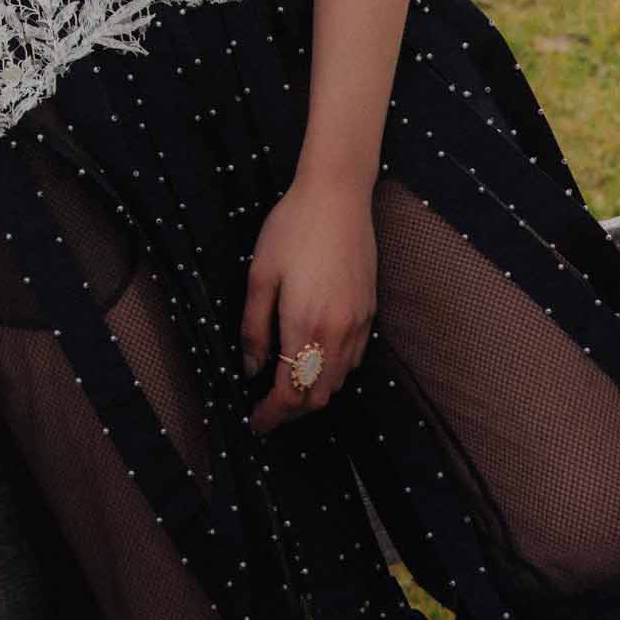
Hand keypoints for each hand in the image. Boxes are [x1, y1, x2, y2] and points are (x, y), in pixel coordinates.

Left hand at [241, 172, 376, 433]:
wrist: (337, 196)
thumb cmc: (292, 229)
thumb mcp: (260, 276)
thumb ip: (254, 328)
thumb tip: (250, 369)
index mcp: (306, 326)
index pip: (290, 392)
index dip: (271, 414)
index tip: (255, 423)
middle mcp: (338, 332)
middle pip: (318, 396)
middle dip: (291, 411)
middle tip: (266, 410)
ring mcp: (358, 323)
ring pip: (339, 381)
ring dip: (312, 393)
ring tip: (285, 388)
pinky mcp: (369, 311)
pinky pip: (353, 359)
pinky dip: (333, 373)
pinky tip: (314, 361)